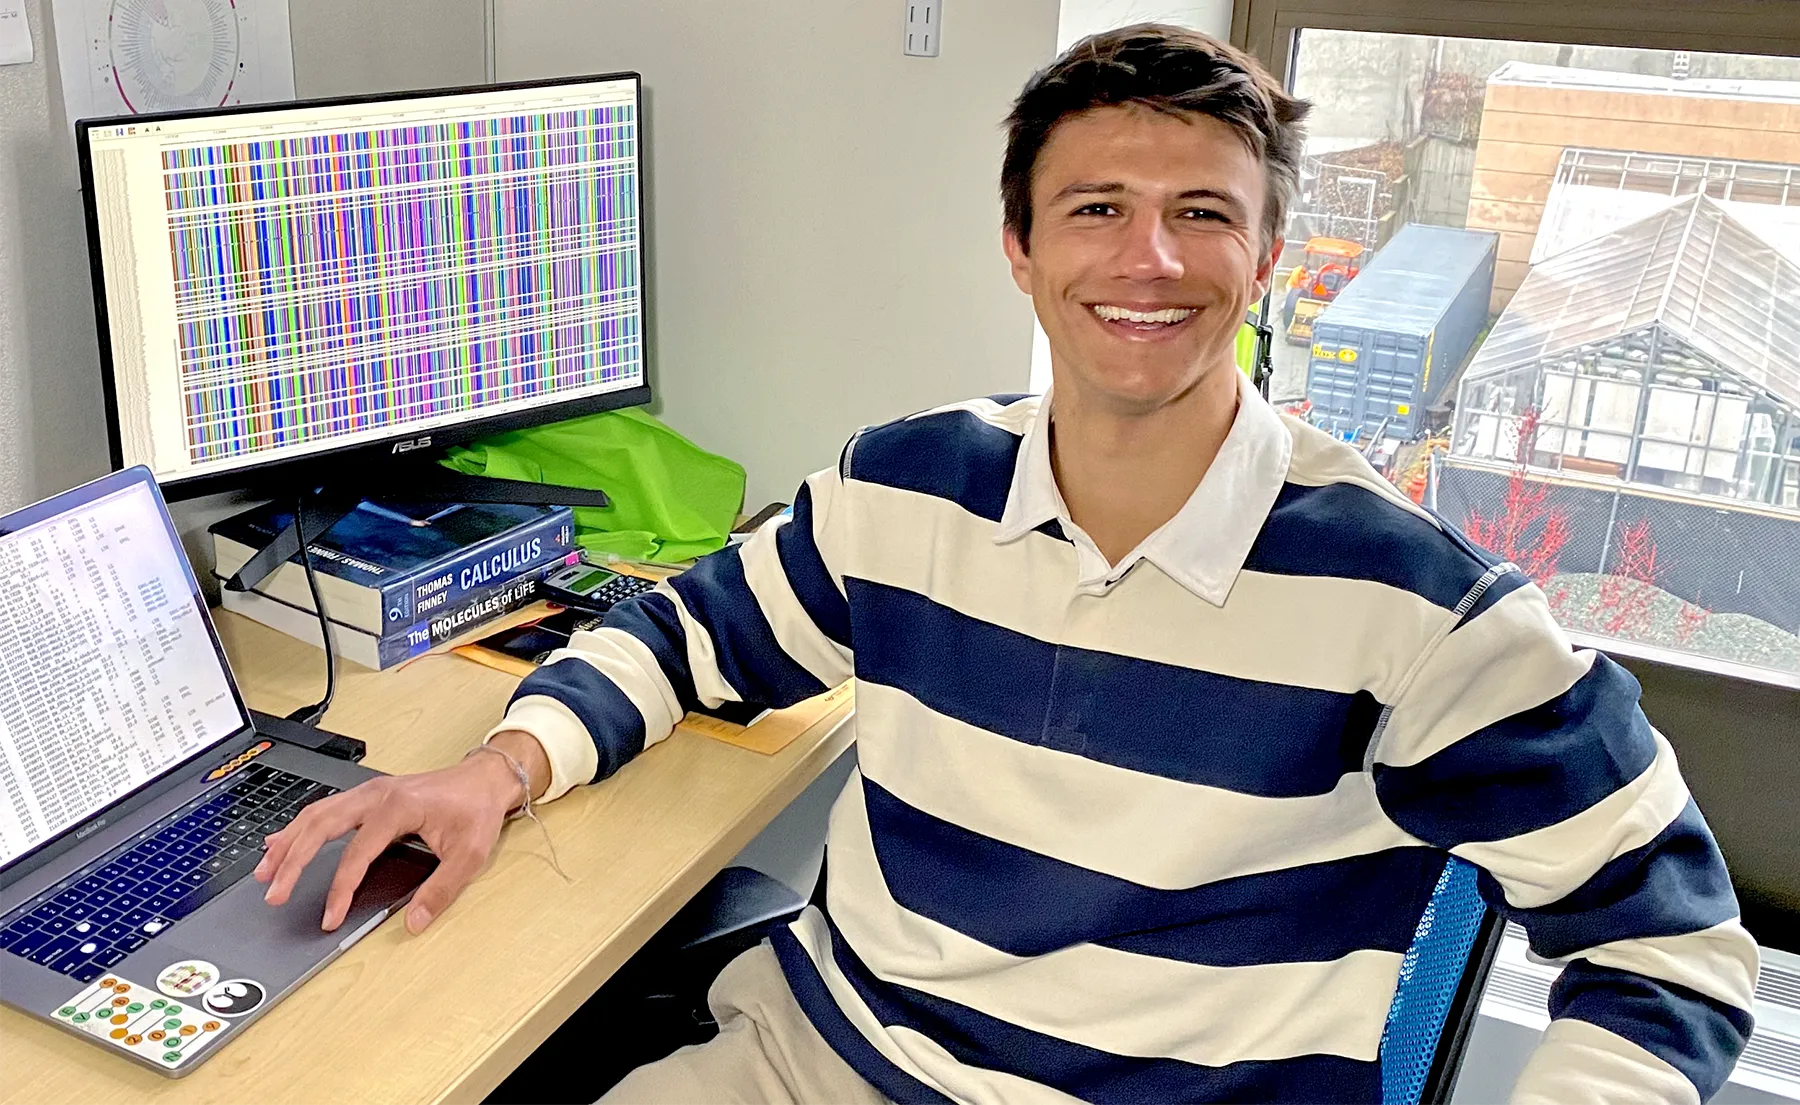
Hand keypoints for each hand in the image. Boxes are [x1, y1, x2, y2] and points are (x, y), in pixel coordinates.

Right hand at [253, 732, 549, 933]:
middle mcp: (376, 795)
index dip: (340, 888)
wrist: (487, 779)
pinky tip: (280, 842)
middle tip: (273, 892)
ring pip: (316, 813)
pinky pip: (325, 810)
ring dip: (288, 842)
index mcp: (398, 807)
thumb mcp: (469, 855)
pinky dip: (300, 828)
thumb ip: (440, 890)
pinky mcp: (369, 796)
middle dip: (293, 860)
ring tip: (266, 871)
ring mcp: (370, 792)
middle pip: (320, 825)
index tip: (330, 916)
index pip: (356, 853)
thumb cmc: (476, 810)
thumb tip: (414, 922)